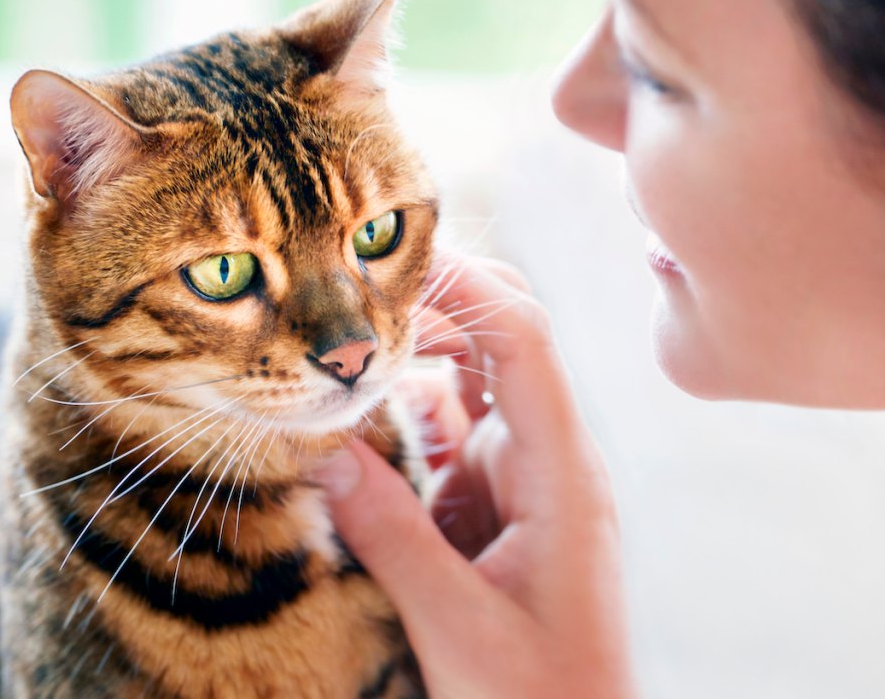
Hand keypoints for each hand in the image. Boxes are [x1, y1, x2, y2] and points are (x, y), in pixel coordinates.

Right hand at [312, 256, 636, 698]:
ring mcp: (516, 475)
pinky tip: (353, 412)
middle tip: (354, 286)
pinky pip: (443, 431)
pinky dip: (398, 412)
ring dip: (410, 354)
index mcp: (562, 473)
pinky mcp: (487, 498)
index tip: (388, 258)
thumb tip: (323, 450)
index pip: (522, 342)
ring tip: (341, 340)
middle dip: (436, 301)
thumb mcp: (459, 627)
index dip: (462, 286)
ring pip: (466, 379)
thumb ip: (393, 537)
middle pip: (502, 338)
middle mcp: (544, 457)